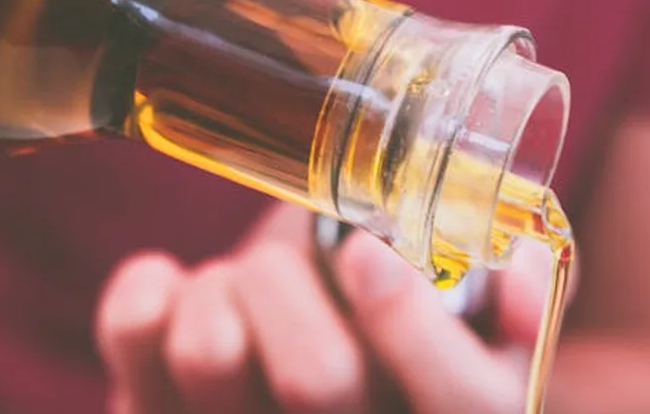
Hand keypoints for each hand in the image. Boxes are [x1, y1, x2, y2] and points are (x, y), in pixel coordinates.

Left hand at [96, 203, 563, 413]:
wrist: (307, 377)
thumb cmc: (398, 340)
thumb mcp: (478, 325)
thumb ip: (512, 293)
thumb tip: (517, 271)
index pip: (464, 407)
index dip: (412, 327)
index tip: (366, 252)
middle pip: (319, 378)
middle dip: (291, 276)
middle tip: (289, 251)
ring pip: (212, 357)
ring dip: (223, 280)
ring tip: (243, 279)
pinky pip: (132, 353)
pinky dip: (146, 294)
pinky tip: (177, 292)